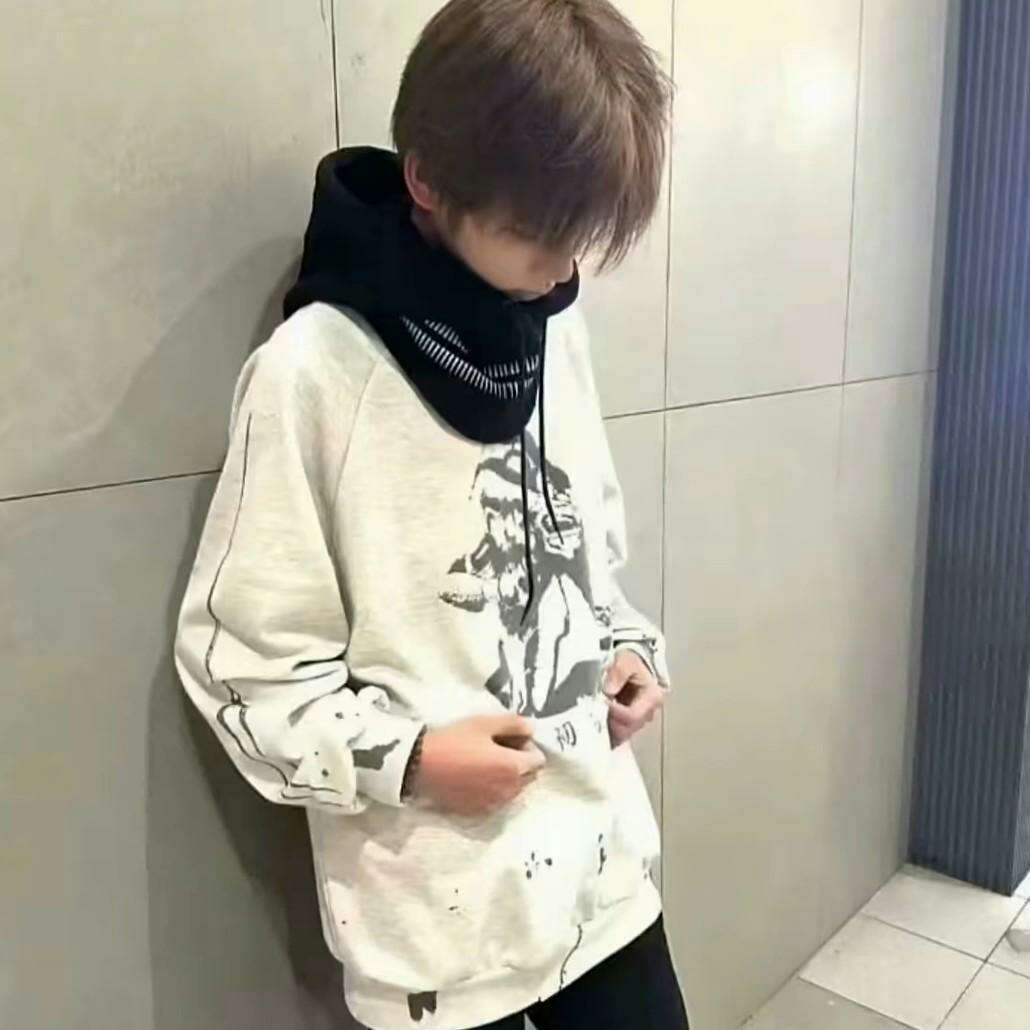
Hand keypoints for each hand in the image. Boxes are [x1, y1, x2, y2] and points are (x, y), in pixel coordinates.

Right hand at [411, 714, 545, 816]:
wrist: (420, 766)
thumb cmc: (454, 740)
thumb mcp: (484, 723)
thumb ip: (514, 724)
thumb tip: (531, 728)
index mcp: (513, 768)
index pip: (539, 760)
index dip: (527, 746)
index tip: (509, 739)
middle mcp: (509, 791)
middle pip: (529, 776)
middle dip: (520, 762)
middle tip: (497, 749)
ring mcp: (494, 805)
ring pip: (514, 790)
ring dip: (508, 777)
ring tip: (484, 763)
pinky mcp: (478, 812)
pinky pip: (497, 801)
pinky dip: (493, 790)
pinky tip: (474, 778)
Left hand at [603, 649, 665, 747]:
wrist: (632, 661)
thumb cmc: (631, 661)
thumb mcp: (625, 660)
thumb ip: (618, 673)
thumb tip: (609, 690)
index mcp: (652, 698)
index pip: (633, 716)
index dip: (615, 713)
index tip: (602, 702)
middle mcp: (649, 712)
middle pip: (628, 729)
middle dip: (610, 721)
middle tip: (596, 708)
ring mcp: (640, 719)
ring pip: (623, 733)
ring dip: (608, 725)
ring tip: (597, 710)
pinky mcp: (631, 722)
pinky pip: (618, 732)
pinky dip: (608, 727)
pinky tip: (600, 717)